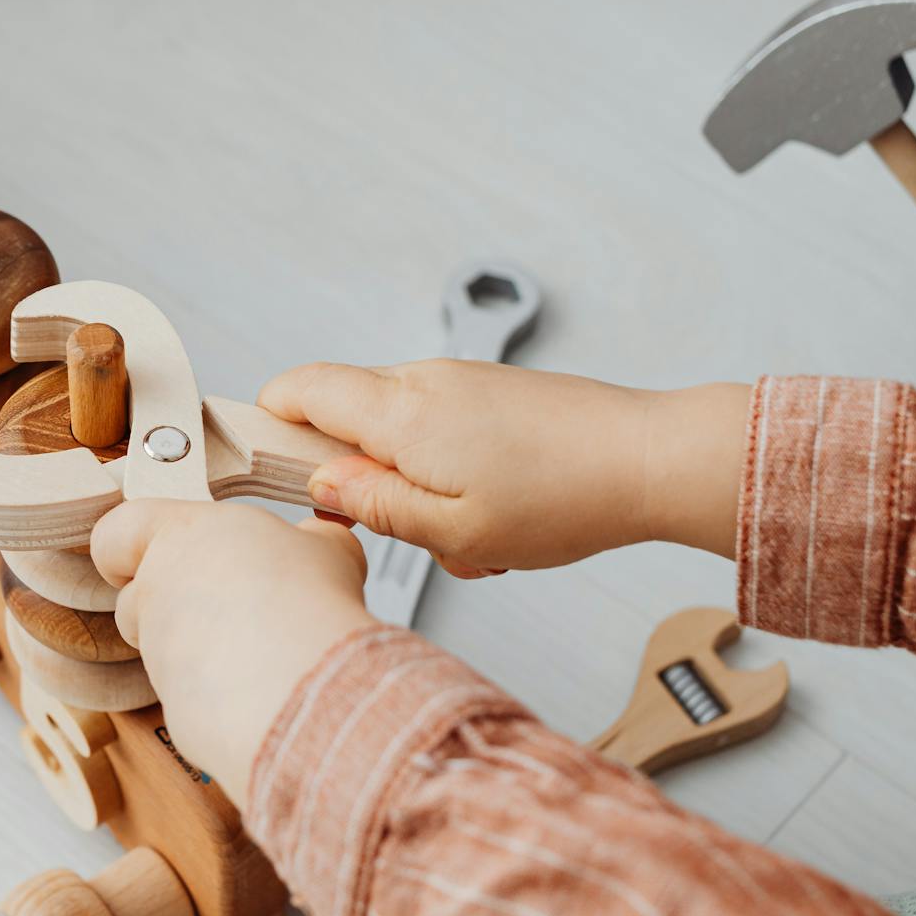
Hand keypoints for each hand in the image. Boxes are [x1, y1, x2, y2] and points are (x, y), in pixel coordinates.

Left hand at [90, 500, 374, 805]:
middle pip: (135, 601)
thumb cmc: (308, 600)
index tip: (161, 557)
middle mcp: (156, 594)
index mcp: (180, 536)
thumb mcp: (328, 546)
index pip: (114, 533)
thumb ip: (308, 540)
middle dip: (172, 610)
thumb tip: (317, 541)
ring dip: (200, 654)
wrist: (301, 683)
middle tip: (229, 612)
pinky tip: (264, 693)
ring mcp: (159, 655)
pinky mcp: (174, 708)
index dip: (126, 548)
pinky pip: (191, 699)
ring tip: (262, 655)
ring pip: (163, 653)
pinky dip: (221, 697)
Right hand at [258, 360, 748, 570]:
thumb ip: (373, 506)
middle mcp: (424, 383)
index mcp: (400, 412)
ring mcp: (460, 384)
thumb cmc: (565, 497)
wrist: (651, 461)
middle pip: (343, 416)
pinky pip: (440, 437)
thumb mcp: (452, 529)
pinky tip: (496, 520)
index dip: (267, 426)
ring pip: (396, 435)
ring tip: (464, 533)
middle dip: (353, 480)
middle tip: (395, 529)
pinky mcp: (492, 396)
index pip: (298, 389)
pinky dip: (450, 480)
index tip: (264, 472)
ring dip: (411, 490)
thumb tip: (321, 486)